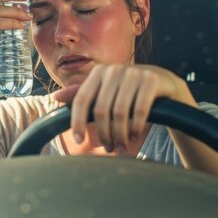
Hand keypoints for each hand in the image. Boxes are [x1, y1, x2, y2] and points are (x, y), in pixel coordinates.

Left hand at [54, 64, 195, 152]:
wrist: (162, 81)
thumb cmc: (127, 90)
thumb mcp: (104, 90)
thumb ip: (82, 94)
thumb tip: (55, 97)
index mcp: (99, 72)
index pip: (82, 99)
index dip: (77, 121)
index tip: (78, 140)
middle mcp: (114, 70)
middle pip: (101, 110)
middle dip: (104, 133)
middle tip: (110, 148)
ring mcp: (134, 73)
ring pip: (120, 112)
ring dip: (120, 134)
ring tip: (122, 146)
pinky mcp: (152, 80)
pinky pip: (140, 110)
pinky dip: (136, 127)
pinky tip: (134, 136)